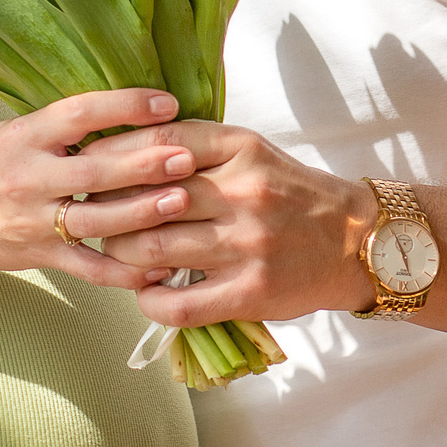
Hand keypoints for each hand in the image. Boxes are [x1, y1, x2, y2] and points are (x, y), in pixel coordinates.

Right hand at [0, 89, 195, 290]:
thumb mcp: (16, 129)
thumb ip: (66, 124)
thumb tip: (130, 107)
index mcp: (26, 136)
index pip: (80, 113)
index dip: (125, 106)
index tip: (166, 102)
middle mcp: (30, 177)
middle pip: (94, 171)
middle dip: (144, 165)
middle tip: (187, 156)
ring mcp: (34, 221)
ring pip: (95, 221)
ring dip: (141, 213)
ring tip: (181, 202)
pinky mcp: (40, 256)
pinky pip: (88, 269)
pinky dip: (125, 272)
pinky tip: (161, 268)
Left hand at [93, 121, 380, 325]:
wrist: (354, 241)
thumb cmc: (292, 194)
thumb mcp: (251, 153)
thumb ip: (196, 148)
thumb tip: (120, 157)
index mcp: (241, 148)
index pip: (159, 142)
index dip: (115, 155)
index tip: (92, 167)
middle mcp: (243, 192)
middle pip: (146, 200)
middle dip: (110, 212)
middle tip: (96, 220)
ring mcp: (247, 244)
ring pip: (154, 250)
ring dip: (124, 257)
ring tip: (120, 257)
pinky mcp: (251, 292)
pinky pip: (178, 304)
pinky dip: (150, 302)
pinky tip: (147, 294)